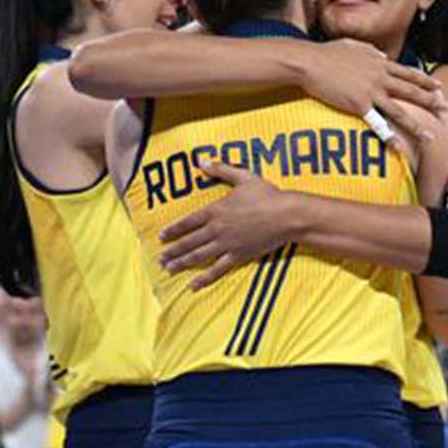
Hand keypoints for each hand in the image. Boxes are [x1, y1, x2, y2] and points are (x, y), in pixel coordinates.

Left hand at [157, 159, 298, 286]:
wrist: (286, 216)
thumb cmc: (267, 195)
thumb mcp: (244, 177)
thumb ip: (221, 170)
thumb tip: (202, 162)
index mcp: (216, 210)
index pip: (188, 222)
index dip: (173, 230)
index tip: (161, 237)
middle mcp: (217, 229)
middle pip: (189, 242)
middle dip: (173, 251)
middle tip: (160, 259)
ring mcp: (226, 244)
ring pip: (198, 256)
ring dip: (181, 263)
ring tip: (168, 269)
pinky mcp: (238, 256)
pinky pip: (217, 270)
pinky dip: (203, 278)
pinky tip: (193, 285)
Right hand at [300, 39, 446, 146]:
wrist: (310, 62)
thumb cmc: (327, 53)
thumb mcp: (354, 46)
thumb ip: (371, 51)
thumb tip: (382, 55)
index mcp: (380, 63)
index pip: (408, 73)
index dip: (425, 81)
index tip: (440, 87)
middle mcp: (380, 77)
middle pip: (412, 92)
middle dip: (432, 102)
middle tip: (447, 110)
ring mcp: (371, 92)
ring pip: (400, 111)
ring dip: (417, 126)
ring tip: (431, 137)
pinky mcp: (359, 106)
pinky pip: (379, 124)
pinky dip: (390, 137)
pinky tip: (400, 149)